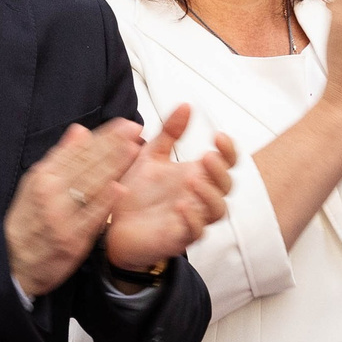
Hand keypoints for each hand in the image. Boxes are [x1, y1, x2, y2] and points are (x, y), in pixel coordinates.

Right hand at [7, 120, 145, 296]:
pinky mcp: (70, 238)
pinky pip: (89, 218)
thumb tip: (81, 129)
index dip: (103, 136)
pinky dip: (104, 203)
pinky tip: (120, 188)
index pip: (77, 151)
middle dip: (113, 145)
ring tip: (134, 149)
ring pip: (89, 186)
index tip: (124, 124)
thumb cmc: (30, 220)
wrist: (14, 261)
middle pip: (85, 165)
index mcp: (43, 176)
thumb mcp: (37, 184)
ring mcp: (60, 216)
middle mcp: (49, 193)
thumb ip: (62, 157)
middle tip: (135, 128)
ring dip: (113, 166)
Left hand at [102, 103, 235, 270]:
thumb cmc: (136, 192)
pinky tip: (182, 206)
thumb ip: (170, 133)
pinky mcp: (179, 237)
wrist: (112, 224)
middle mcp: (199, 197)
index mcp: (197, 175)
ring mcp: (192, 218)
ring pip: (217, 210)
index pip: (226, 163)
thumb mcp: (151, 155)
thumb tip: (185, 105)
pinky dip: (193, 219)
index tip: (218, 136)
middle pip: (227, 186)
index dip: (229, 150)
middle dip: (220, 171)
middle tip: (207, 157)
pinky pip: (196, 231)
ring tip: (193, 180)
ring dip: (210, 195)